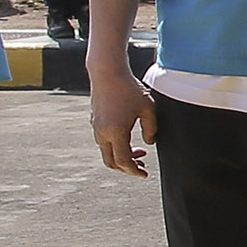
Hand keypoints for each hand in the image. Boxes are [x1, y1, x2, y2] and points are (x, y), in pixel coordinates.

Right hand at [91, 56, 156, 177]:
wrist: (107, 72)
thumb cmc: (129, 88)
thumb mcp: (147, 108)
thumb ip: (151, 129)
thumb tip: (149, 143)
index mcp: (116, 132)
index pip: (123, 161)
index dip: (134, 171)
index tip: (145, 174)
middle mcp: (102, 133)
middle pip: (111, 162)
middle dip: (127, 168)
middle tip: (143, 166)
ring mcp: (96, 127)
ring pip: (107, 152)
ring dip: (122, 156)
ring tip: (141, 151)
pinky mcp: (95, 121)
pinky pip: (104, 142)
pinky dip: (116, 146)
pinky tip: (128, 138)